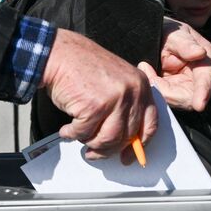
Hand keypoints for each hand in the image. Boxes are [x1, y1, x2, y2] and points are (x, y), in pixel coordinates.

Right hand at [43, 29, 157, 159]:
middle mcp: (132, 91)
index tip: (129, 156)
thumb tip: (125, 140)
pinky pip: (85, 134)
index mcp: (141, 85)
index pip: (150, 123)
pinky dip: (73, 134)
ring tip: (79, 137)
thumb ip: (125, 107)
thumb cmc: (82, 67)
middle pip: (127, 136)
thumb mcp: (115, 82)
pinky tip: (67, 129)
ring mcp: (115, 99)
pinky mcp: (95, 107)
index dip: (140, 144)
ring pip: (108, 140)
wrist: (60, 54)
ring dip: (91, 144)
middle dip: (108, 149)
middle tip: (94, 152)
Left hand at [142, 19, 210, 111]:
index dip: (203, 92)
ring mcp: (186, 86)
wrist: (150, 35)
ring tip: (146, 68)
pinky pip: (164, 99)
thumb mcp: (174, 34)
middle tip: (150, 76)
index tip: (199, 105)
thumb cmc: (166, 30)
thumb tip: (201, 53)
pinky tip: (148, 72)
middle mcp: (199, 76)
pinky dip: (154, 89)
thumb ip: (185, 44)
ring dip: (159, 90)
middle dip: (170, 93)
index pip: (207, 79)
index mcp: (205, 59)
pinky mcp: (173, 92)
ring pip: (175, 101)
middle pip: (190, 98)